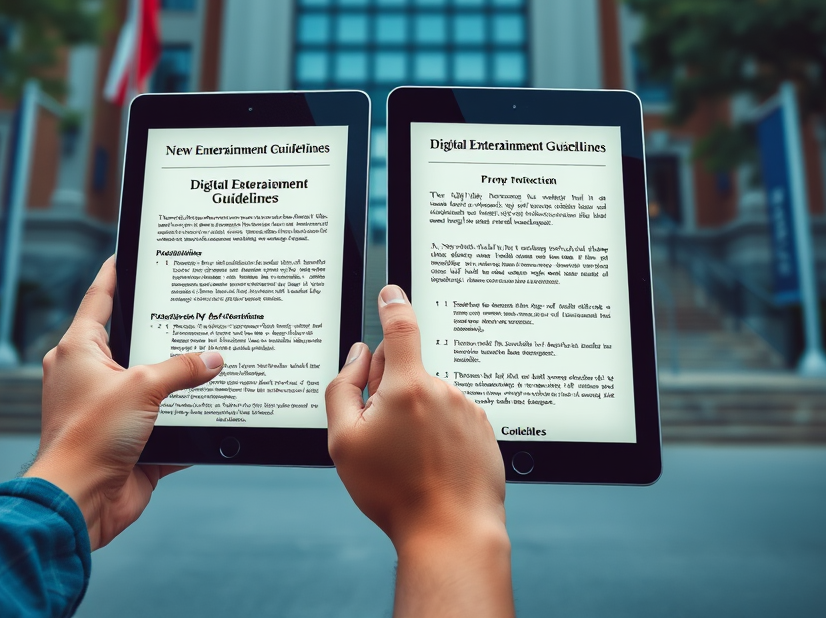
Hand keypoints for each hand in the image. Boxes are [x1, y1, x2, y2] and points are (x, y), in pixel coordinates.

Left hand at [26, 257, 223, 548]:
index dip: (114, 274)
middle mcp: (90, 376)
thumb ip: (182, 368)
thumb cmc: (89, 438)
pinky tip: (216, 409)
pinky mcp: (127, 440)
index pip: (99, 299)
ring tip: (214, 356)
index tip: (125, 254)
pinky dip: (187, 418)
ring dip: (178, 379)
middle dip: (162, 329)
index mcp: (79, 351)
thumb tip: (214, 359)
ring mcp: (109, 409)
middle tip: (190, 305)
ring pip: (152, 383)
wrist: (79, 504)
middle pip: (132, 340)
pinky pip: (165, 421)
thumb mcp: (142, 387)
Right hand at [326, 285, 513, 617]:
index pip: (400, 327)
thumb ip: (342, 389)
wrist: (452, 532)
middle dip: (389, 389)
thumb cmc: (394, 492)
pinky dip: (439, 435)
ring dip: (416, 417)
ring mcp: (467, 410)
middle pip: (407, 371)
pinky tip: (432, 466)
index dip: (392, 304)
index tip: (390, 292)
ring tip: (411, 462)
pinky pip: (452, 420)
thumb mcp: (344, 442)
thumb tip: (358, 356)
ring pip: (429, 399)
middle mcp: (443, 390)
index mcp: (408, 386)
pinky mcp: (483, 430)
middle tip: (382, 435)